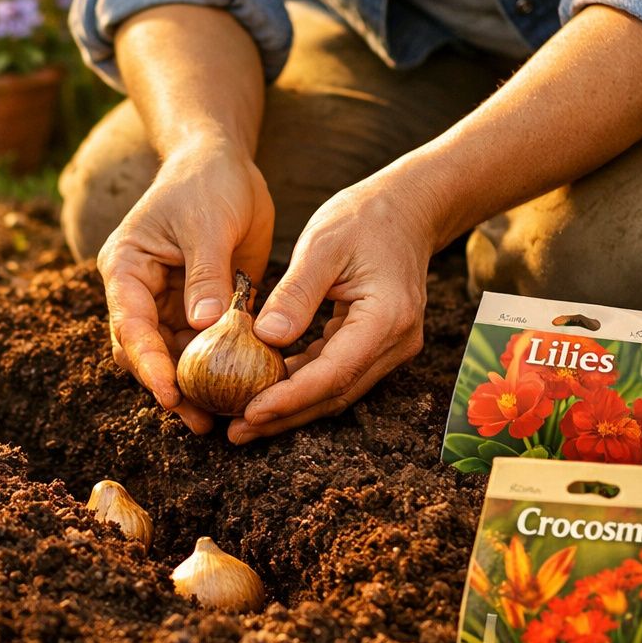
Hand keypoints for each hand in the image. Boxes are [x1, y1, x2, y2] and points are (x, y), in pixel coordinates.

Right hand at [98, 143, 274, 432]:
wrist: (223, 164)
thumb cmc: (208, 183)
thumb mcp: (208, 224)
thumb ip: (206, 275)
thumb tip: (204, 325)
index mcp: (126, 268)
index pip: (130, 323)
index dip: (148, 362)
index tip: (170, 393)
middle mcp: (140, 292)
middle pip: (144, 352)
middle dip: (169, 387)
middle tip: (199, 420)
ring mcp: (167, 304)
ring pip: (173, 357)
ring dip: (194, 386)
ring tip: (219, 420)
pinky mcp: (197, 309)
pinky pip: (203, 347)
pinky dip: (218, 369)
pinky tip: (240, 392)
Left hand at [231, 169, 438, 442]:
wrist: (405, 209)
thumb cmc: (364, 218)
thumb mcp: (322, 244)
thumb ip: (296, 293)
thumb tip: (266, 338)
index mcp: (387, 318)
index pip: (334, 373)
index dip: (290, 398)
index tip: (249, 412)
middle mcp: (395, 343)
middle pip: (335, 394)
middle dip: (285, 416)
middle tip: (236, 433)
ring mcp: (390, 348)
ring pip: (335, 391)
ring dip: (291, 407)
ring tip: (242, 421)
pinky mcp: (375, 345)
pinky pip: (335, 374)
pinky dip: (301, 384)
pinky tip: (265, 389)